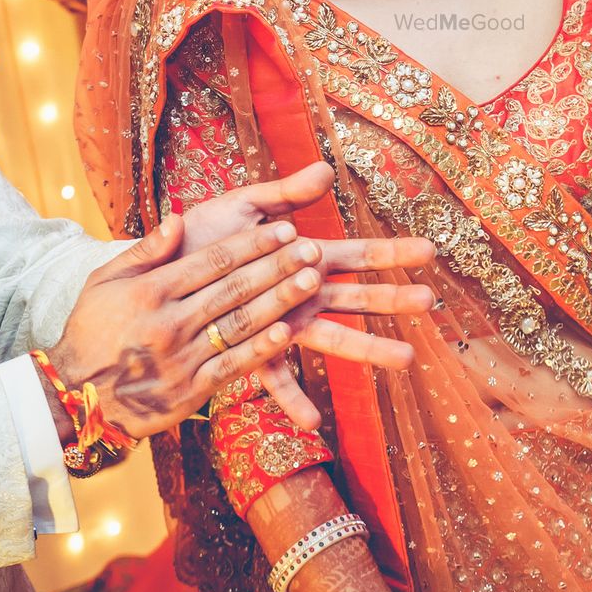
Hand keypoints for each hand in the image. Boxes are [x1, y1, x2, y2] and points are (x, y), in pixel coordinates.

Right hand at [47, 212, 327, 439]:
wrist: (74, 398)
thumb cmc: (92, 331)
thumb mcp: (105, 282)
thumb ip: (144, 251)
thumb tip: (178, 219)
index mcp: (150, 291)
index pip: (213, 261)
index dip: (253, 243)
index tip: (285, 228)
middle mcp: (168, 322)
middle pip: (235, 288)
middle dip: (278, 266)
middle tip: (313, 248)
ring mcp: (181, 357)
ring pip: (240, 323)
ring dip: (281, 301)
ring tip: (313, 281)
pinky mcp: (190, 390)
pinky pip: (233, 365)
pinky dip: (263, 349)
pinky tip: (289, 331)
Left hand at [169, 162, 437, 427]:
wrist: (161, 265)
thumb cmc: (205, 234)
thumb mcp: (246, 205)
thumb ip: (286, 192)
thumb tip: (326, 171)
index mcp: (303, 257)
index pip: (358, 255)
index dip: (393, 253)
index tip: (428, 251)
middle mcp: (300, 294)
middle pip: (357, 298)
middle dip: (394, 298)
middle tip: (430, 301)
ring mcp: (281, 323)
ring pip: (333, 338)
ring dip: (369, 348)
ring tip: (406, 358)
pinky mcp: (251, 346)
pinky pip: (275, 377)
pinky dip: (292, 399)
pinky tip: (312, 421)